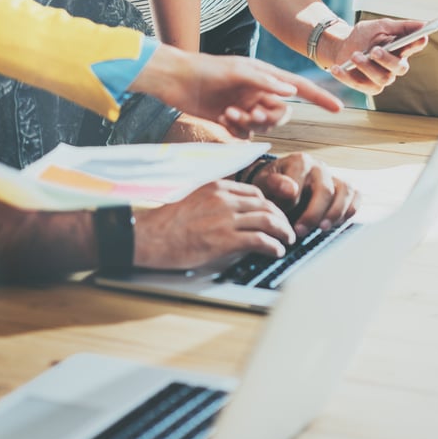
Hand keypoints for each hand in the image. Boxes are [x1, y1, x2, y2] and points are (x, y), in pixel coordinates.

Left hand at [131, 44, 342, 138]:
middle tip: (251, 114)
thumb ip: (265, 82)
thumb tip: (291, 91)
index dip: (320, 98)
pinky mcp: (231, 120)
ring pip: (264, 126)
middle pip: (282, 114)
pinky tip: (222, 119)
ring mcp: (246, 107)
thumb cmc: (207, 69)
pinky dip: (237, 131)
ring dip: (250, 124)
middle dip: (270, 117)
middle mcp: (259, 92)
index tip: (339, 108)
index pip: (300, 88)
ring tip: (229, 114)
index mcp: (266, 77)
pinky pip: (246, 134)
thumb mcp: (238, 72)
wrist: (177, 80)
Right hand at [133, 180, 295, 267]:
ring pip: (268, 220)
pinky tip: (276, 251)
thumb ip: (214, 201)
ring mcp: (226, 218)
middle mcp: (224, 199)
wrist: (150, 237)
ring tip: (287, 240)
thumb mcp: (193, 199)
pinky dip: (273, 246)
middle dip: (280, 217)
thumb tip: (232, 213)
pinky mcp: (225, 240)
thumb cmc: (167, 223)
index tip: (273, 214)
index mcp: (217, 187)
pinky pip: (260, 240)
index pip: (254, 192)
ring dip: (283, 231)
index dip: (268, 205)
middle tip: (286, 229)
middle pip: (265, 204)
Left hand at [246, 154, 359, 236]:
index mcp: (299, 161)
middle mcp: (319, 167)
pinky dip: (350, 210)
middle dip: (314, 214)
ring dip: (336, 213)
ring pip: (346, 191)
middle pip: (326, 190)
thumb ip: (274, 184)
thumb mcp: (263, 182)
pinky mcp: (343, 188)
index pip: (301, 184)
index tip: (282, 219)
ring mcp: (333, 176)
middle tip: (300, 231)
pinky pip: (356, 196)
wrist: (277, 186)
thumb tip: (291, 190)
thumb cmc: (270, 185)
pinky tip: (336, 223)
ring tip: (322, 229)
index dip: (292, 204)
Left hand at [321, 18, 426, 94]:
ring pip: (382, 78)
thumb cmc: (364, 36)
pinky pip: (360, 85)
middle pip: (399, 67)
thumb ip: (400, 27)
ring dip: (367, 67)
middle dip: (387, 59)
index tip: (421, 37)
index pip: (414, 46)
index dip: (418, 43)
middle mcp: (395, 66)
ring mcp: (382, 78)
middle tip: (374, 50)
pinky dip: (347, 76)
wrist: (342, 46)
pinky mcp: (368, 87)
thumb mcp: (380, 26)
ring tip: (354, 56)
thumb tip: (423, 24)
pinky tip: (337, 68)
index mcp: (401, 48)